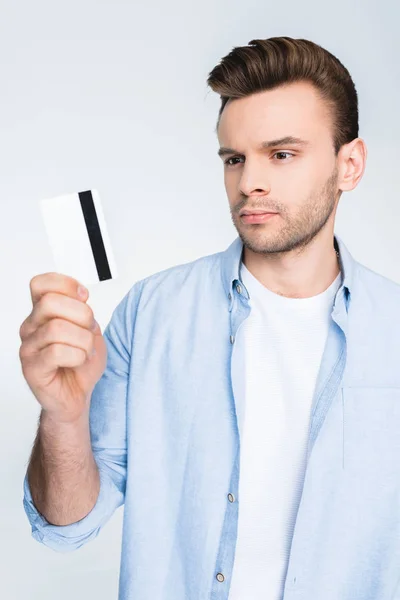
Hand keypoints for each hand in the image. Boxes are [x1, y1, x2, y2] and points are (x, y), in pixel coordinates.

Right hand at [19, 273, 106, 422]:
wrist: (78, 394)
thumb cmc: (82, 362)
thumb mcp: (90, 328)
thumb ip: (82, 309)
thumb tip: (79, 295)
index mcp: (42, 312)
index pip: (41, 283)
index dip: (66, 284)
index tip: (84, 297)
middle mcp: (31, 327)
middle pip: (50, 302)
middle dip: (81, 315)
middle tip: (88, 330)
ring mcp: (29, 347)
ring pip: (57, 328)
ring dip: (83, 340)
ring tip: (86, 351)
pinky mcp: (32, 368)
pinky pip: (57, 352)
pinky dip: (78, 356)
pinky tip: (78, 362)